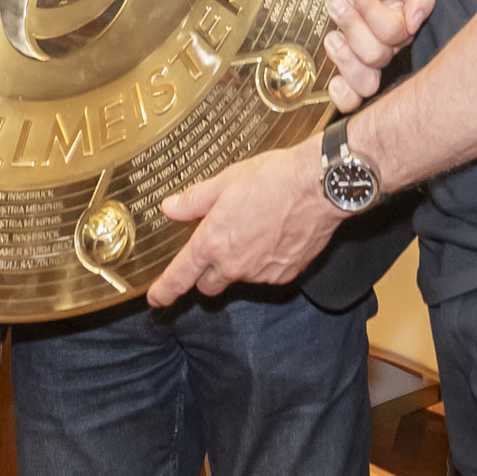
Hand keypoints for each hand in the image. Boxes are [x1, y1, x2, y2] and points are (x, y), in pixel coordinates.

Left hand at [148, 143, 344, 304]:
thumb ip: (194, 200)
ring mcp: (260, 273)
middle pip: (208, 285)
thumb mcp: (226, 181)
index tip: (156, 298)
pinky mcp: (284, 274)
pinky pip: (265, 274)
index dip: (164, 291)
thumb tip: (170, 208)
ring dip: (238, 262)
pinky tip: (274, 236)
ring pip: (239, 277)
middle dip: (205, 272)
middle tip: (214, 247)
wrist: (320, 186)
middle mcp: (234, 264)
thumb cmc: (274, 178)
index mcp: (212, 242)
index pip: (180, 277)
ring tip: (254, 228)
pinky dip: (264, 262)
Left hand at [326, 0, 433, 111]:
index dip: (371, 11)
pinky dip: (343, 95)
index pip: (393, 31)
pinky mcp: (347, 75)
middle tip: (337, 5)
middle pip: (376, 56)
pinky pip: (352, 100)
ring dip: (345, 57)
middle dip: (353, 27)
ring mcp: (367, 66)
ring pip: (366, 82)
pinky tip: (335, 81)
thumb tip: (414, 21)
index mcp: (402, 29)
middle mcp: (387, 51)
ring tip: (332, 36)